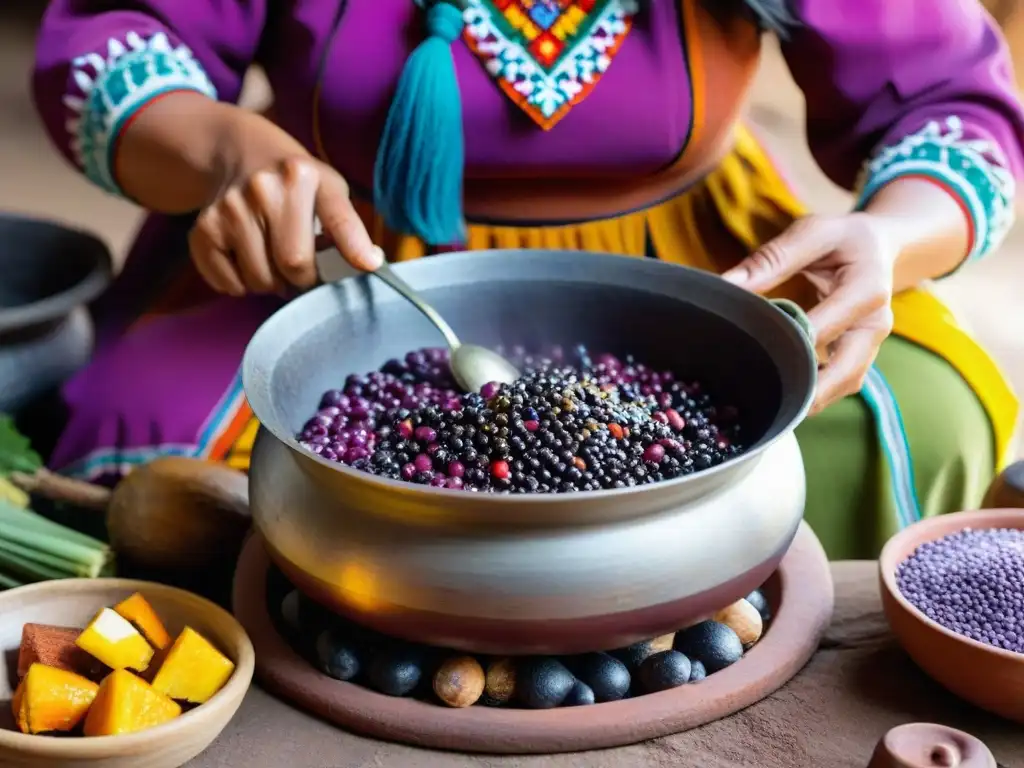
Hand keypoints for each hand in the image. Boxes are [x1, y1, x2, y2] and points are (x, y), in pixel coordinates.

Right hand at [188, 111, 381, 296]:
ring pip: (260, 280)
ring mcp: (229, 208)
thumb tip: (369, 262)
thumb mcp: (327, 186)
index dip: (354, 247)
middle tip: (302, 270)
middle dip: (303, 279)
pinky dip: (241, 284)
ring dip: (272, 283)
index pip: (336, 220)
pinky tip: (246, 258)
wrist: (236, 150)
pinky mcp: (203, 229)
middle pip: (294, 264)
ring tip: (272, 258)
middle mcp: (264, 188)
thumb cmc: (294, 181)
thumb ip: (347, 224)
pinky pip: (229, 284)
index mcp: (304, 175)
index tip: (370, 265)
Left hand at [721, 213, 897, 413]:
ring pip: (843, 386)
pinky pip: (839, 384)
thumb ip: (772, 258)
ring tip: (764, 406)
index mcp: (867, 290)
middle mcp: (875, 325)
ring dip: (808, 400)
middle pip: (845, 373)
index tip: (751, 347)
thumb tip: (729, 285)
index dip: (789, 342)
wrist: (879, 247)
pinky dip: (812, 394)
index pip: (825, 326)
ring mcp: (870, 345)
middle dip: (804, 391)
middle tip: (758, 399)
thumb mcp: (812, 233)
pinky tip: (779, 397)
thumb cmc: (842, 239)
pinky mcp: (860, 356)